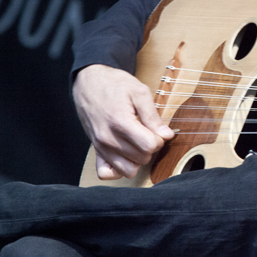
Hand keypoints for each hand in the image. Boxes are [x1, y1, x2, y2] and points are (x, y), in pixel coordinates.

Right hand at [73, 64, 173, 179]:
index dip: (159, 139)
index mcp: (120, 122)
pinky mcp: (95, 150)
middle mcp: (108, 138)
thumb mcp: (139, 92)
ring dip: (138, 159)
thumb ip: (153, 116)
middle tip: (147, 131)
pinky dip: (118, 168)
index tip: (156, 129)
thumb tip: (167, 136)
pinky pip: (106, 174)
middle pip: (141, 158)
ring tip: (138, 142)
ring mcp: (100, 146)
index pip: (149, 146)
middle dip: (150, 147)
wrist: (89, 83)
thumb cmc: (115, 84)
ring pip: (127, 170)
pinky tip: (125, 154)